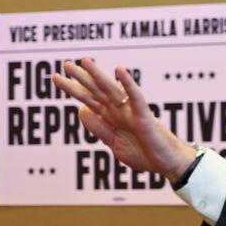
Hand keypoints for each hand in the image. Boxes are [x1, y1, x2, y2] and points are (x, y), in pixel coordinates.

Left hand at [53, 58, 195, 182]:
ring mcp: (132, 112)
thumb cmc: (145, 154)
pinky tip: (120, 71)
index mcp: (112, 118)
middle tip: (65, 64)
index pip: (89, 100)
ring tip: (84, 61)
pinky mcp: (144, 117)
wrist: (167, 164)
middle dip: (81, 78)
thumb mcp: (114, 144)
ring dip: (98, 76)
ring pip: (112, 91)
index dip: (73, 89)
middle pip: (97, 91)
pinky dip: (129, 84)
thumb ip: (99, 128)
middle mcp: (120, 111)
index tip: (57, 78)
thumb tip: (82, 110)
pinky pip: (136, 98)